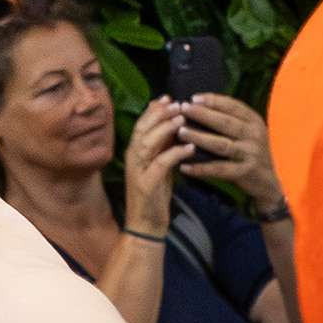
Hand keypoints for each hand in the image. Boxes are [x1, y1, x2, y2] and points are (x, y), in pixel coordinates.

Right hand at [119, 97, 190, 225]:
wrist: (145, 225)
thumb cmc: (153, 195)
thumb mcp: (158, 167)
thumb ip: (162, 148)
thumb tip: (172, 127)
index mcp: (134, 153)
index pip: (141, 125)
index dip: (153, 110)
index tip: (167, 97)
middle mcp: (133, 158)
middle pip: (142, 129)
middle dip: (159, 114)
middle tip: (176, 103)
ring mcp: (138, 171)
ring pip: (149, 142)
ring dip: (165, 129)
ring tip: (182, 119)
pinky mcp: (147, 184)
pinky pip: (162, 163)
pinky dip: (175, 153)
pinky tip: (189, 147)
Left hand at [177, 92, 278, 209]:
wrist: (269, 182)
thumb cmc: (251, 152)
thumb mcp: (249, 133)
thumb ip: (232, 121)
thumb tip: (199, 107)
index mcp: (254, 122)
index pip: (233, 106)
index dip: (213, 101)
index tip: (194, 98)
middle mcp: (254, 135)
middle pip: (226, 122)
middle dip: (203, 114)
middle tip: (184, 108)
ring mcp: (251, 154)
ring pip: (221, 145)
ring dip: (199, 138)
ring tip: (181, 132)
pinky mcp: (245, 172)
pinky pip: (219, 169)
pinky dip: (201, 168)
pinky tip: (185, 166)